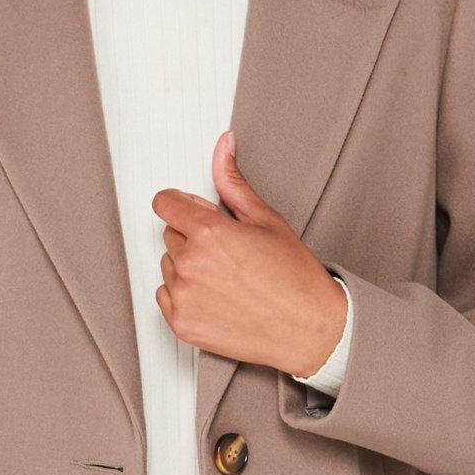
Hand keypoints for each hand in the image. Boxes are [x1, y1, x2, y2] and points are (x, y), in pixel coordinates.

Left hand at [152, 130, 347, 375]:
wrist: (309, 330)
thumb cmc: (295, 276)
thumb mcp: (266, 220)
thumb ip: (233, 182)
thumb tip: (223, 145)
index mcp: (208, 233)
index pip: (165, 203)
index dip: (183, 205)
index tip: (198, 214)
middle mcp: (190, 265)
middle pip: (170, 234)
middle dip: (193, 237)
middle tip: (230, 253)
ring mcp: (183, 297)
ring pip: (168, 266)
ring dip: (188, 267)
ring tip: (228, 278)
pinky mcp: (181, 324)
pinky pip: (166, 296)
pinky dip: (185, 295)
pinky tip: (218, 298)